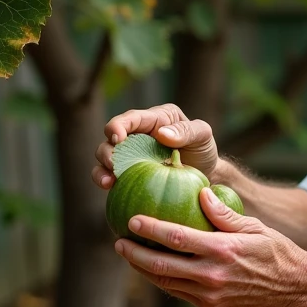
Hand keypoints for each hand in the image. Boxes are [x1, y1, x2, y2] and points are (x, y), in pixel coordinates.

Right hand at [92, 104, 221, 191]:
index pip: (130, 118)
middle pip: (110, 138)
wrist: (205, 174)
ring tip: (109, 180)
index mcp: (154, 119)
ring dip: (102, 167)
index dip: (118, 126)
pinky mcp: (128, 174)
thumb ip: (186, 130)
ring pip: (105, 156)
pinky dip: (105, 181)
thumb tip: (161, 134)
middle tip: (114, 164)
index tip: (118, 139)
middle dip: (107, 150)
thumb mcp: (202, 135)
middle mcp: (137, 135)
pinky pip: (110, 175)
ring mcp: (131, 155)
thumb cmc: (203, 150)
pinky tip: (109, 188)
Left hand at [115, 187, 306, 306]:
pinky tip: (152, 269)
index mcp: (223, 250)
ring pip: (167, 282)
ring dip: (144, 269)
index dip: (151, 229)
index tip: (132, 220)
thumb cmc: (275, 250)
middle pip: (163, 265)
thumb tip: (200, 192)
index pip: (177, 238)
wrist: (294, 287)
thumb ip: (224, 213)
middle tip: (119, 242)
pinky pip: (179, 293)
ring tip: (129, 255)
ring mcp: (211, 295)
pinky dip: (162, 280)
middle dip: (136, 254)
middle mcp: (213, 275)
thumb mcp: (255, 226)